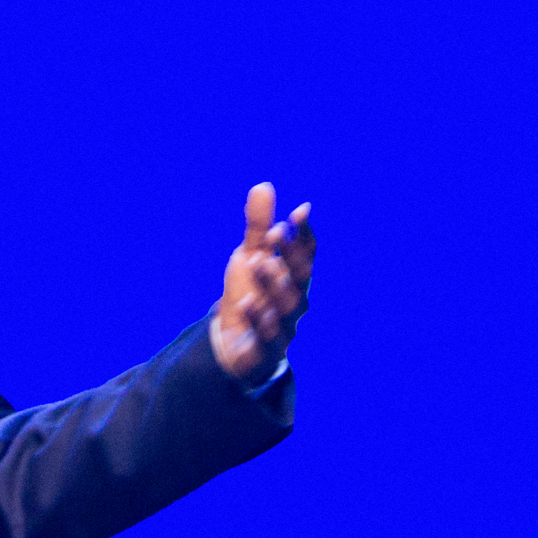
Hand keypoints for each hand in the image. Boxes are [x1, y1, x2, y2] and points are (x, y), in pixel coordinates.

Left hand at [212, 182, 315, 376]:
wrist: (231, 346)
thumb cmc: (249, 296)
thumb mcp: (250, 258)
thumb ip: (257, 228)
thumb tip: (263, 185)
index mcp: (293, 278)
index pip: (306, 255)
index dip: (304, 234)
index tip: (298, 211)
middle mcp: (294, 302)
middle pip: (299, 279)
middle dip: (290, 256)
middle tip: (275, 232)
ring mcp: (283, 328)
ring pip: (286, 308)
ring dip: (273, 284)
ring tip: (258, 262)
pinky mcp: (266, 352)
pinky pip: (267, 338)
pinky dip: (259, 321)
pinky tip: (248, 303)